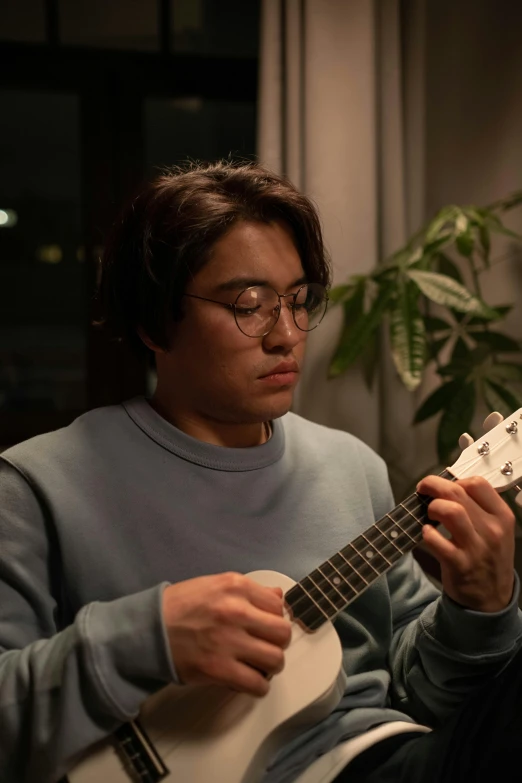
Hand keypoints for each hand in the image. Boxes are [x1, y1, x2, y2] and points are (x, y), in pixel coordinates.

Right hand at [162, 572, 291, 696]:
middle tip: (264, 646)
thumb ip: (249, 591)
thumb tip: (277, 596)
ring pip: (275, 659)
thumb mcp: (215, 585)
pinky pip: (257, 684)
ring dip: (270, 665)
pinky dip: (258, 686)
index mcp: (236, 586)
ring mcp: (229, 641)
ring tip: (258, 665)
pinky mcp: (219, 669)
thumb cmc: (181, 605)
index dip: (274, 617)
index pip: (277, 605)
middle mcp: (237, 611)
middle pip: (282, 633)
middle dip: (277, 642)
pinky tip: (248, 680)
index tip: (265, 626)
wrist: (149, 628)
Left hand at [417, 475, 515, 612]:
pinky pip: (436, 540)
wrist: (492, 600)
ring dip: (433, 507)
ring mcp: (476, 548)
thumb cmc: (489, 559)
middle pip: (458, 492)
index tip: (444, 485)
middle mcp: (492, 530)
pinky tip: (427, 534)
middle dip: (433, 485)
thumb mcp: (496, 531)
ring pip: (450, 511)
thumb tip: (448, 486)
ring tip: (429, 514)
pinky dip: (426, 533)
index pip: (477, 483)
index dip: (455, 479)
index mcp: (502, 517)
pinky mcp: (459, 564)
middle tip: (423, 489)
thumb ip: (479, 509)